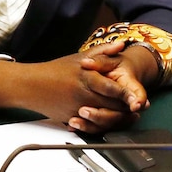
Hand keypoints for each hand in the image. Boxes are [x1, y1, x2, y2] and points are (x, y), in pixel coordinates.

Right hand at [0, 42, 143, 134]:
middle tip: (141, 107)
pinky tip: (112, 123)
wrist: (31, 86)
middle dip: (127, 109)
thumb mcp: (79, 58)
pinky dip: (103, 126)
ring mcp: (77, 109)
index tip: (140, 98)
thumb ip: (102, 52)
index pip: (112, 88)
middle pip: (111, 106)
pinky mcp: (71, 119)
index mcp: (86, 77)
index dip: (128, 95)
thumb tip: (121, 45)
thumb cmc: (56, 70)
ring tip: (130, 117)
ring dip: (118, 119)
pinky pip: (90, 126)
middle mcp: (83, 94)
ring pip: (103, 119)